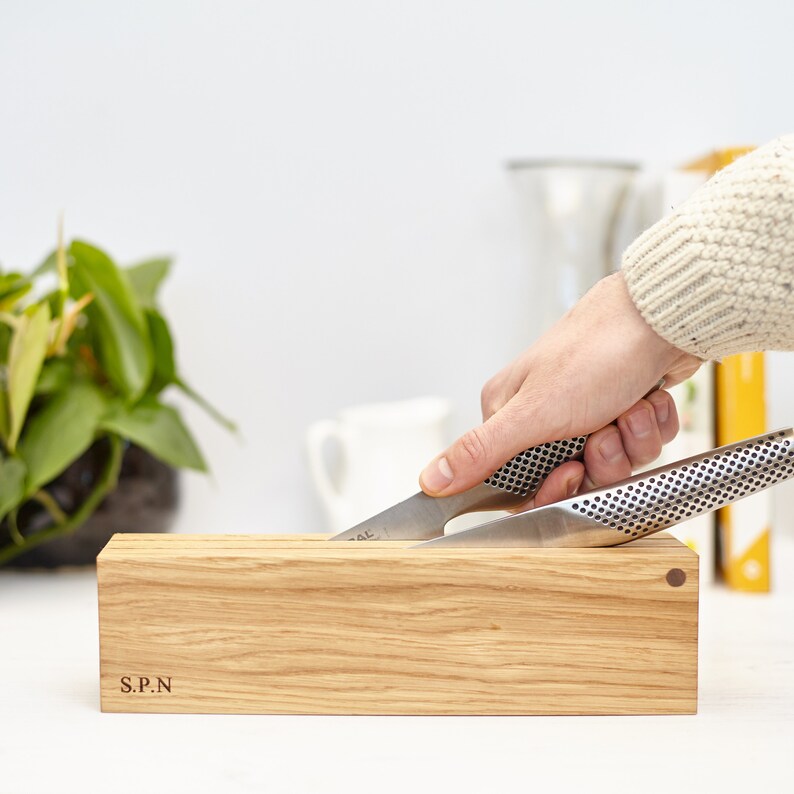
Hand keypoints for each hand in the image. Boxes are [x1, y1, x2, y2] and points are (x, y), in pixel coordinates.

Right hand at [419, 272, 701, 504]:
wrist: (663, 317)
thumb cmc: (597, 352)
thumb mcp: (534, 413)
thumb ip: (481, 451)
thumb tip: (430, 479)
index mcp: (510, 412)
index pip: (520, 481)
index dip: (552, 488)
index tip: (573, 473)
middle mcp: (545, 412)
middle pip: (571, 476)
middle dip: (601, 460)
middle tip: (605, 432)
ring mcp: (587, 410)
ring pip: (612, 462)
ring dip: (630, 439)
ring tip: (629, 406)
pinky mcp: (623, 406)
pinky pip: (640, 443)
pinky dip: (650, 425)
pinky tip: (648, 398)